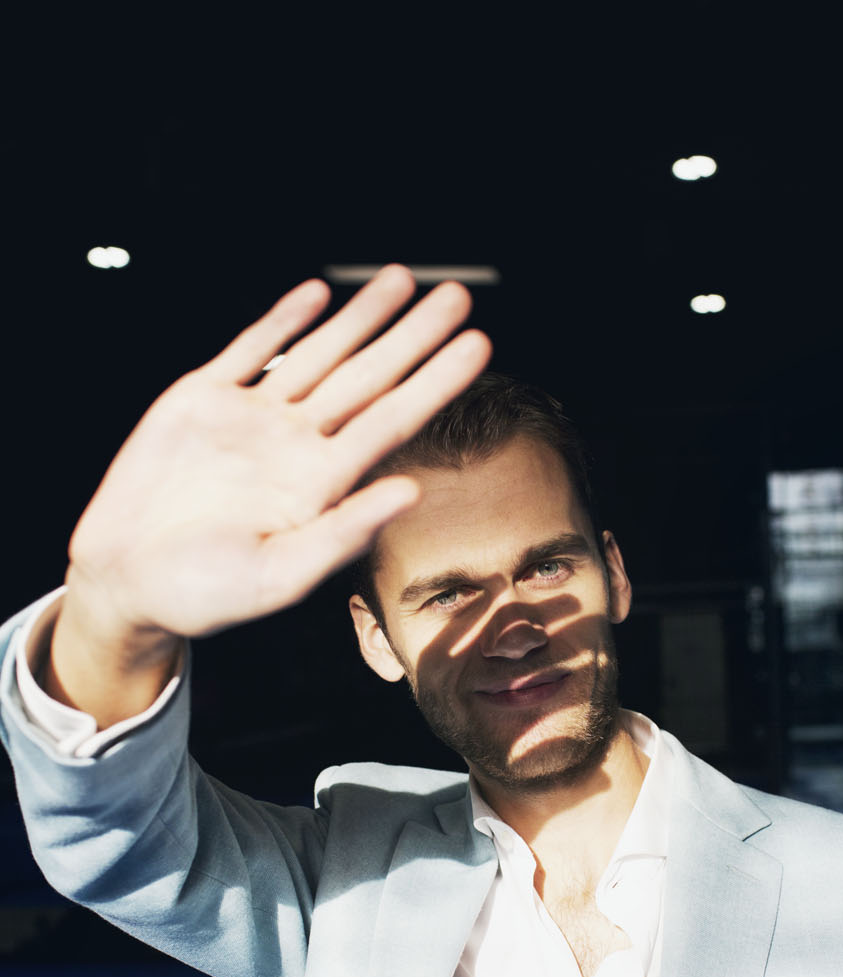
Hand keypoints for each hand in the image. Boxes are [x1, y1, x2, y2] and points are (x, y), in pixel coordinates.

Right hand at [45, 267, 490, 722]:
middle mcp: (296, 445)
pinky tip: (318, 295)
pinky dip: (283, 321)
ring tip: (401, 280)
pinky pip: (251, 350)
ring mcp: (252, 419)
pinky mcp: (202, 400)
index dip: (436, 382)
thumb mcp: (279, 576)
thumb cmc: (205, 593)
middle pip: (368, 378)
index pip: (392, 422)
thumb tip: (410, 492)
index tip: (480, 346)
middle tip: (458, 296)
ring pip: (319, 355)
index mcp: (320, 485)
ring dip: (360, 318)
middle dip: (412, 336)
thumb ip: (344, 534)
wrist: (126, 580)